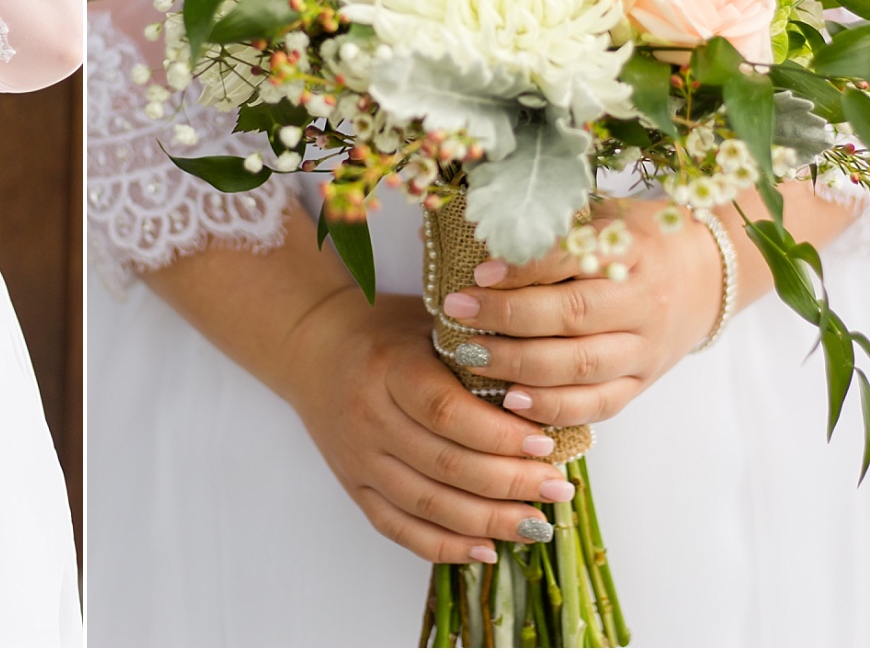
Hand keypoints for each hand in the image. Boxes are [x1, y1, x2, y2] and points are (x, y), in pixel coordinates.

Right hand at [281, 290, 583, 563]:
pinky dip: (445, 546)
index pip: (447, 413)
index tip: (547, 444)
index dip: (500, 435)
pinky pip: (399, 528)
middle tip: (557, 488)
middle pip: (445, 465)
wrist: (312, 347)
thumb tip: (546, 390)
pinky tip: (487, 549)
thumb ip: (477, 350)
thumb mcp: (427, 321)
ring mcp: (358, 457)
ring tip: (537, 523)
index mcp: (388, 368)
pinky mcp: (353, 486)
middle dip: (510, 484)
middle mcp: (368, 417)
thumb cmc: (383, 332)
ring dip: (488, 521)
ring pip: (428, 504)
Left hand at [438, 197, 723, 426]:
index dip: (524, 268)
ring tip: (470, 356)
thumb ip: (551, 226)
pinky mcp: (643, 382)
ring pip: (581, 366)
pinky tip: (511, 401)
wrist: (708, 275)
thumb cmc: (638, 239)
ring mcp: (646, 348)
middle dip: (507, 317)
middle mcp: (644, 302)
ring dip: (519, 365)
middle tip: (457, 311)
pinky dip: (554, 408)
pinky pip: (599, 404)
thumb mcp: (602, 217)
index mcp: (632, 249)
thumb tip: (470, 227)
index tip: (478, 272)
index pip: (573, 259)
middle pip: (572, 316)